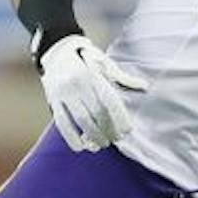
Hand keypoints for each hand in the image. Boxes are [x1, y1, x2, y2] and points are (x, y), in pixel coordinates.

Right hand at [38, 35, 144, 152]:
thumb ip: (121, 77)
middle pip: (97, 113)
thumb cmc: (86, 58)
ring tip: (101, 144)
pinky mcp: (53, 100)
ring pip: (81, 120)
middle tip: (116, 139)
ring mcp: (64, 92)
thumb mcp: (104, 62)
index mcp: (93, 74)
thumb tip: (144, 86)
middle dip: (108, 129)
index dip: (120, 118)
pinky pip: (62, 123)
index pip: (110, 101)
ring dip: (93, 136)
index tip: (127, 130)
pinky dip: (71, 138)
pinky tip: (81, 147)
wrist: (57, 50)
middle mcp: (78, 83)